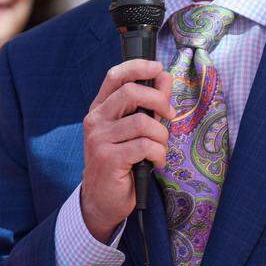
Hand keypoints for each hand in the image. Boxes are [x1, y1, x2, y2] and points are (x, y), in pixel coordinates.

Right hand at [81, 59, 172, 241]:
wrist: (102, 199)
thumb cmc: (122, 161)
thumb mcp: (134, 129)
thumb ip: (149, 103)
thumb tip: (164, 76)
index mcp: (100, 108)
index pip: (115, 76)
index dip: (138, 67)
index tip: (158, 68)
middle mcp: (96, 120)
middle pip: (131, 92)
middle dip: (159, 101)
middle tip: (169, 116)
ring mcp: (99, 139)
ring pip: (142, 122)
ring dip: (161, 136)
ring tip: (160, 149)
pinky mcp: (108, 158)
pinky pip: (144, 146)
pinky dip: (159, 154)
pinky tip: (156, 163)